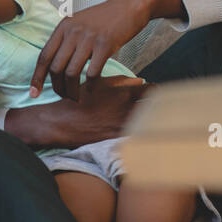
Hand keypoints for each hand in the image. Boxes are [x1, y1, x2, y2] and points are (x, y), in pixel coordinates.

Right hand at [6, 77, 152, 149]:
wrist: (61, 123)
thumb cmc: (79, 100)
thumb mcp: (99, 84)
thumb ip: (121, 81)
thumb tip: (140, 81)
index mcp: (124, 94)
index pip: (152, 92)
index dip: (156, 93)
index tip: (156, 94)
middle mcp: (127, 111)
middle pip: (155, 110)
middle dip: (159, 108)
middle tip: (161, 108)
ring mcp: (123, 128)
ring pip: (148, 125)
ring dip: (151, 122)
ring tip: (153, 121)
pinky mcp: (117, 141)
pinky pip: (137, 137)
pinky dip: (141, 134)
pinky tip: (140, 133)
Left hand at [31, 0, 159, 101]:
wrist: (131, 6)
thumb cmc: (106, 18)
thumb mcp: (80, 23)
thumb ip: (67, 40)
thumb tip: (55, 66)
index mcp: (63, 27)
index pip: (44, 56)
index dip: (37, 77)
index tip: (33, 93)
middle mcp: (73, 32)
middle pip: (56, 68)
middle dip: (57, 87)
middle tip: (63, 97)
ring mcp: (88, 38)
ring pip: (72, 73)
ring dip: (72, 90)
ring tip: (75, 98)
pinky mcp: (105, 45)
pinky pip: (92, 72)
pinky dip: (91, 86)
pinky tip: (92, 90)